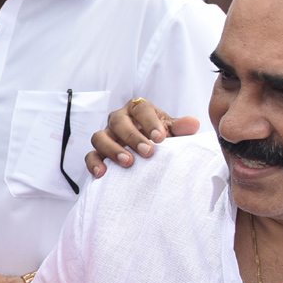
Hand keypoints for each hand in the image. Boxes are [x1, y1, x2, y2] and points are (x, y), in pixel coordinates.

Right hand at [85, 99, 200, 178]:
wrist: (150, 152)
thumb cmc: (160, 137)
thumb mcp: (172, 131)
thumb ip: (181, 128)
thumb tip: (193, 124)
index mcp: (138, 109)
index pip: (141, 109)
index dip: (150, 122)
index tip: (161, 138)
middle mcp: (119, 119)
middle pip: (118, 121)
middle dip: (132, 137)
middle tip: (148, 152)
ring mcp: (106, 136)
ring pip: (99, 137)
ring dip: (112, 149)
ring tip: (128, 163)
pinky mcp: (98, 152)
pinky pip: (90, 155)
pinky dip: (94, 163)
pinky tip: (103, 173)